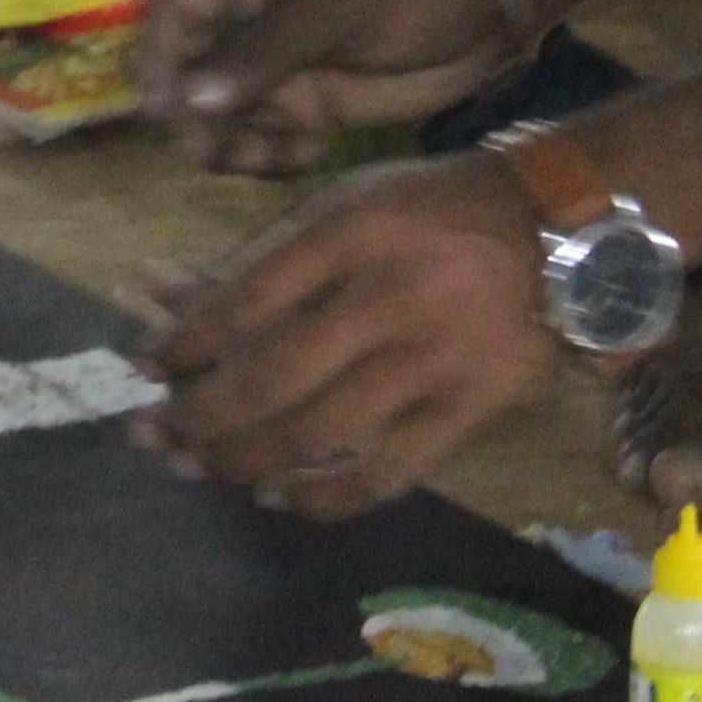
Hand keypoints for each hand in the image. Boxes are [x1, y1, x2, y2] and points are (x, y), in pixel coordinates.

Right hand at [135, 0, 532, 176]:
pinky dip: (270, 156)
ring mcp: (272, 62)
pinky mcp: (303, 101)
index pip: (170, 13)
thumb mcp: (340, 4)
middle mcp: (244, 16)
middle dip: (190, 116)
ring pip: (215, 114)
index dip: (158, 63)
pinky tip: (309, 153)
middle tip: (220, 153)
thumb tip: (190, 97)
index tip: (174, 114)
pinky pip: (260, 138)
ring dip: (229, 145)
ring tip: (273, 159)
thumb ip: (265, 50)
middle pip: (180, 71)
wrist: (491, 6)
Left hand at [139, 153, 557, 519]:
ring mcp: (432, 361)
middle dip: (197, 416)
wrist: (560, 232)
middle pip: (270, 377)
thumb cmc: (428, 212)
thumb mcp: (338, 204)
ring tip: (198, 467)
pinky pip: (386, 474)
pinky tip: (279, 498)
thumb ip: (251, 254)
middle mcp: (386, 297)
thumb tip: (159, 293)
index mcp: (347, 232)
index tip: (141, 367)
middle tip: (150, 436)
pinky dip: (324, 497)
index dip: (182, 342)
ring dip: (244, 460)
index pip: (243, 300)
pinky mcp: (471, 410)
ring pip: (317, 432)